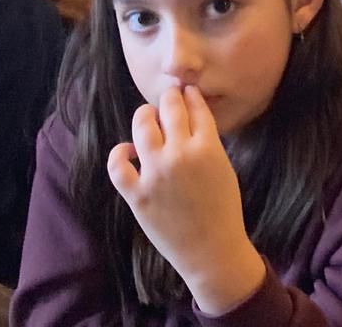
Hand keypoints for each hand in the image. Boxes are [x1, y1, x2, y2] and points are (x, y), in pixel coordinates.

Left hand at [108, 85, 265, 313]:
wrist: (211, 250)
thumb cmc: (223, 209)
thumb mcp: (223, 167)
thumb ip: (206, 142)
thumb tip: (187, 118)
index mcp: (207, 147)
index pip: (195, 106)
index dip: (189, 95)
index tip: (186, 91)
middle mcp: (180, 155)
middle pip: (169, 109)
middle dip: (169, 98)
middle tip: (168, 99)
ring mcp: (155, 174)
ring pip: (141, 127)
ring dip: (144, 116)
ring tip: (147, 117)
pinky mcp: (137, 194)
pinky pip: (118, 165)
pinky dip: (119, 153)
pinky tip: (127, 151)